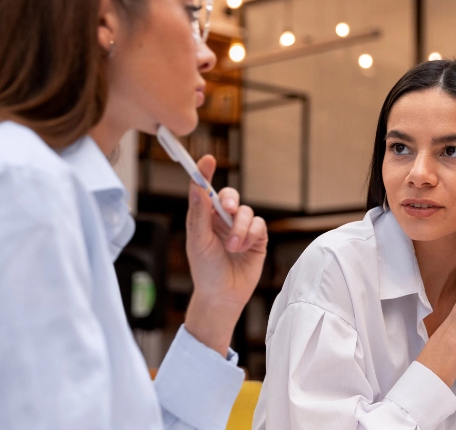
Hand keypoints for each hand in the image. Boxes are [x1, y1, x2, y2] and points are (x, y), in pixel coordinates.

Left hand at [183, 155, 267, 354]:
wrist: (223, 295)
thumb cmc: (205, 270)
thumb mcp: (198, 241)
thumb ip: (199, 214)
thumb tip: (196, 187)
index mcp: (204, 218)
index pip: (204, 190)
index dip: (205, 173)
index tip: (207, 160)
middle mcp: (222, 220)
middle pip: (230, 197)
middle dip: (231, 201)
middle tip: (229, 210)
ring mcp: (241, 229)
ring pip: (246, 212)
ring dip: (240, 229)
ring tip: (233, 247)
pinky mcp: (257, 239)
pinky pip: (259, 225)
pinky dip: (251, 235)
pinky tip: (243, 249)